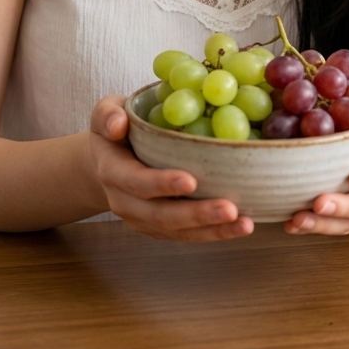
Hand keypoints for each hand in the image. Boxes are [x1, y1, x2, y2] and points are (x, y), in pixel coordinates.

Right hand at [89, 95, 254, 242]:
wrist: (109, 162)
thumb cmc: (115, 130)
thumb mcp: (105, 112)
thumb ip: (107, 114)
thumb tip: (118, 124)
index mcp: (113, 172)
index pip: (136, 182)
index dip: (162, 184)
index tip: (191, 181)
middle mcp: (126, 202)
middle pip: (161, 215)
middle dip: (197, 214)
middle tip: (230, 209)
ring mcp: (143, 220)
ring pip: (178, 231)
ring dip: (212, 230)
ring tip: (244, 224)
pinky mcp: (160, 228)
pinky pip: (187, 235)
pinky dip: (215, 233)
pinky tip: (242, 226)